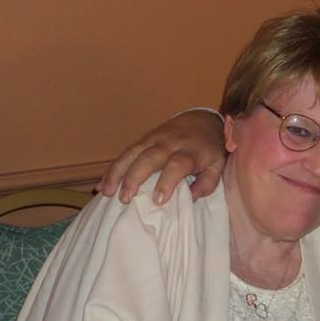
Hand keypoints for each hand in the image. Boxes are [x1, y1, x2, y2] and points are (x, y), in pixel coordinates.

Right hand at [96, 110, 226, 204]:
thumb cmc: (210, 149)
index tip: (158, 200)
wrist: (203, 120)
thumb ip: (208, 183)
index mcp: (190, 151)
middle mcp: (170, 143)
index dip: (167, 182)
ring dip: (117, 172)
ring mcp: (154, 139)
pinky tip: (101, 185)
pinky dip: (112, 169)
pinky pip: (125, 153)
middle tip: (125, 199)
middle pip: (149, 157)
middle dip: (134, 177)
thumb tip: (192, 197)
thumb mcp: (218, 166)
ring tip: (106, 192)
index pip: (177, 165)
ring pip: (131, 153)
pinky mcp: (144, 139)